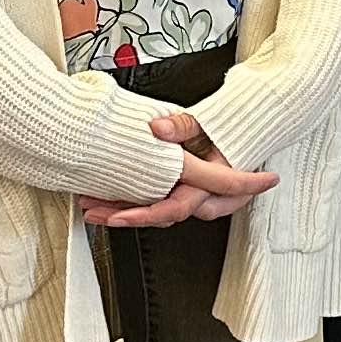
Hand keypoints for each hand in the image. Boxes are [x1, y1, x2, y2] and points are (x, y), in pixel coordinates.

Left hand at [84, 105, 279, 231]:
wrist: (247, 133)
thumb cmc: (229, 130)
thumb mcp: (210, 122)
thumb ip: (185, 126)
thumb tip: (158, 128)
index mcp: (214, 182)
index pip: (178, 205)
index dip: (147, 214)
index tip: (118, 219)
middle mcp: (208, 197)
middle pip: (163, 215)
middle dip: (126, 216)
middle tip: (96, 212)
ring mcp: (198, 199)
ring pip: (160, 214)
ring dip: (125, 213)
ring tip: (93, 207)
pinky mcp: (187, 195)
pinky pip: (161, 206)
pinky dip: (135, 205)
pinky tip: (109, 200)